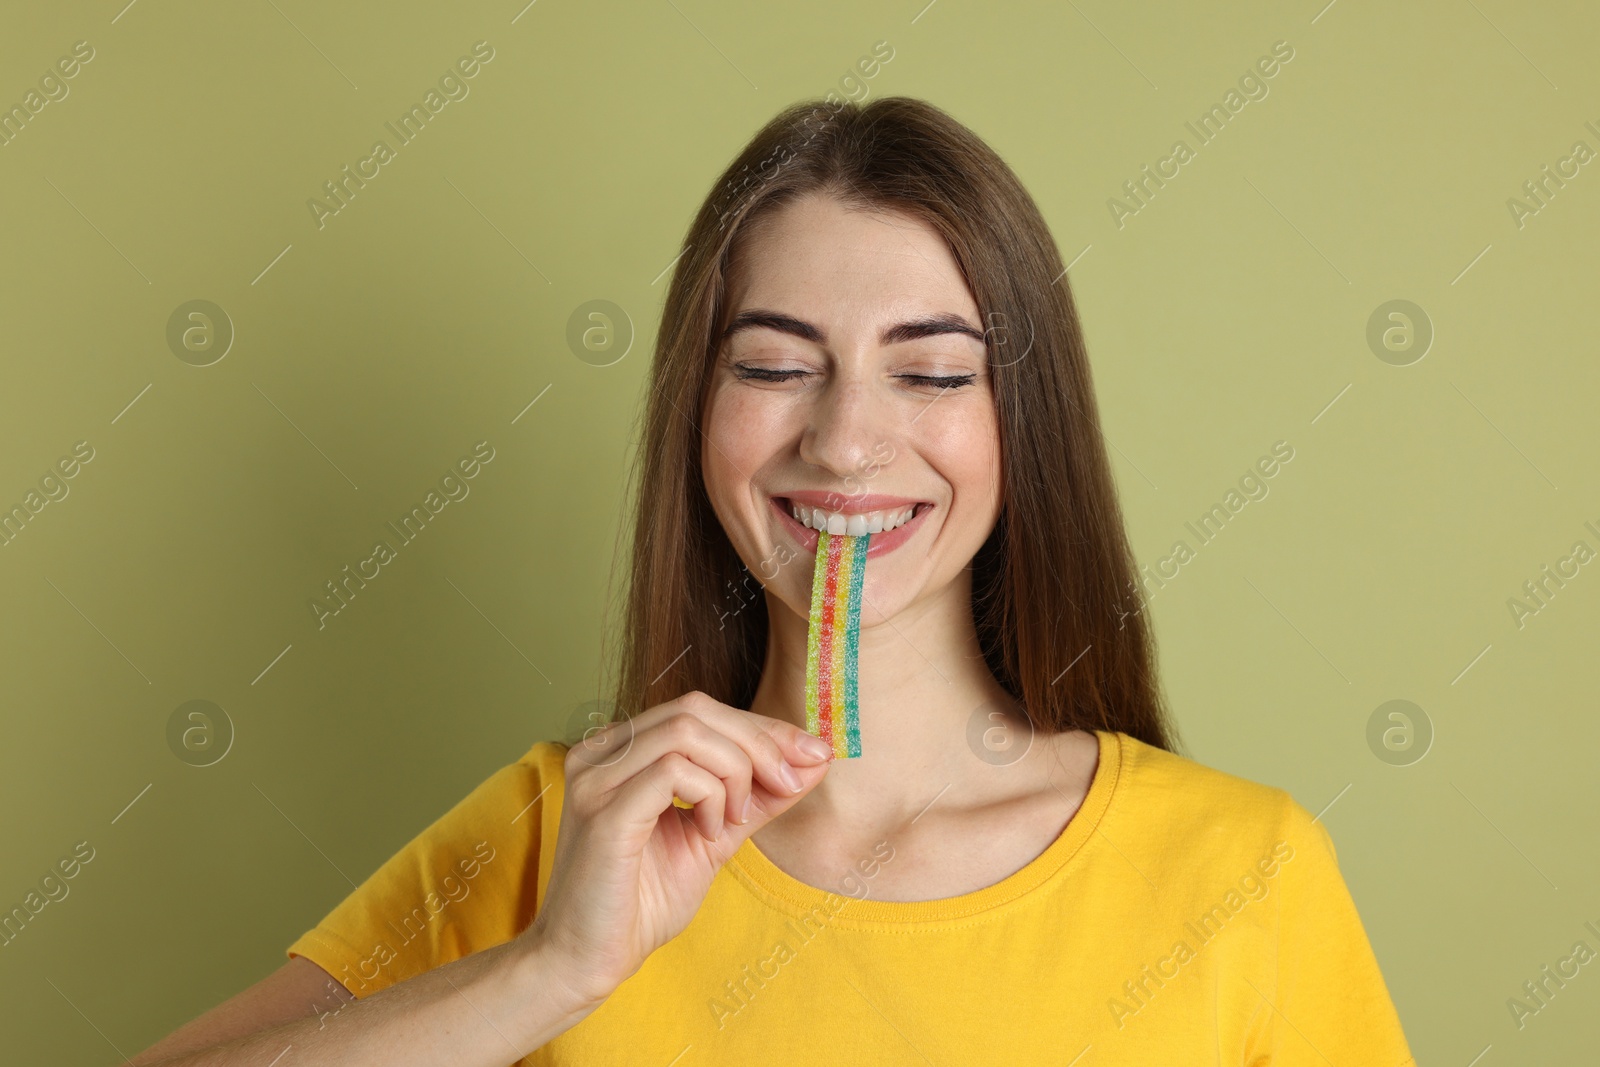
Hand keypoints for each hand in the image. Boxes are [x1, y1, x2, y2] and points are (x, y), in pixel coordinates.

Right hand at [518, 691, 832, 1012]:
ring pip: (688, 731)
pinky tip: (713, 832)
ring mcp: (596, 777)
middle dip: (759, 742)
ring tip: (738, 819)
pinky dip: (710, 794)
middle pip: (696, 710)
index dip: (763, 727)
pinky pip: (673, 771)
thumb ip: (760, 796)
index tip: (812, 754)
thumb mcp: (716, 836)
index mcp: (621, 750)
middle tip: (792, 782)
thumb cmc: (642, 902)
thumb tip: (816, 759)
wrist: (588, 961)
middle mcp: (600, 751)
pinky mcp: (603, 811)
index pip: (700, 710)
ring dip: (735, 771)